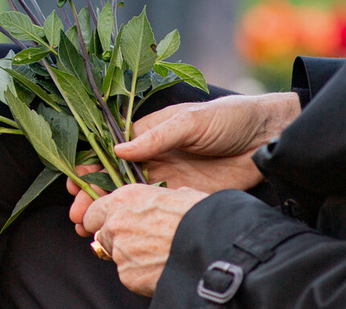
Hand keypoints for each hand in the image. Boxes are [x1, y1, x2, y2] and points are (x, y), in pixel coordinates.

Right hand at [66, 93, 298, 234]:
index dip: (90, 167)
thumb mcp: (190, 121)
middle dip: (93, 195)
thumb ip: (155, 137)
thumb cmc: (230, 118)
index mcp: (150, 132)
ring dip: (109, 211)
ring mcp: (169, 177)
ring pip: (130, 197)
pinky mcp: (186, 196)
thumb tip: (117, 150)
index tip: (75, 184)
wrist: (270, 137)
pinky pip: (155, 208)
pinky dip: (137, 219)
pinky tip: (121, 229)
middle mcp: (154, 155)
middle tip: (77, 215)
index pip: (110, 150)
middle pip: (114, 178)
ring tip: (88, 228)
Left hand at [83, 184, 208, 296]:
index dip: (100, 219)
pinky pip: (130, 275)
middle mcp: (116, 223)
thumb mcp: (180, 194)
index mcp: (125, 199)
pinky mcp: (128, 275)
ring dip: (132, 257)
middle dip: (115, 240)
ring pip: (117, 256)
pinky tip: (162, 268)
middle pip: (102, 235)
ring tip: (160, 255)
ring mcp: (120, 251)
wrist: (214, 246)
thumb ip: (157, 200)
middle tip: (140, 243)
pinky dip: (142, 274)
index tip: (106, 224)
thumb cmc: (202, 216)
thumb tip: (164, 202)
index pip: (94, 211)